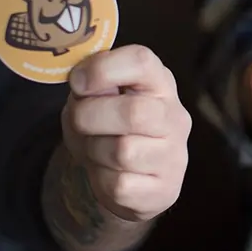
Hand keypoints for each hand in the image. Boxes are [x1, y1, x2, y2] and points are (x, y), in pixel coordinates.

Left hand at [61, 45, 189, 222]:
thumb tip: (81, 80)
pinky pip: (121, 184)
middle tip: (79, 120)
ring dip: (95, 150)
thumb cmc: (109, 129)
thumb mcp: (97, 99)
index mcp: (159, 83)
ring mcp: (174, 155)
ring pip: (124, 152)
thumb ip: (92, 86)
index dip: (103, 69)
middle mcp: (174, 116)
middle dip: (90, 117)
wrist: (128, 181)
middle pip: (133, 112)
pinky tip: (108, 174)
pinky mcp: (166, 189)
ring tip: (96, 148)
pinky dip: (102, 180)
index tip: (77, 82)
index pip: (141, 61)